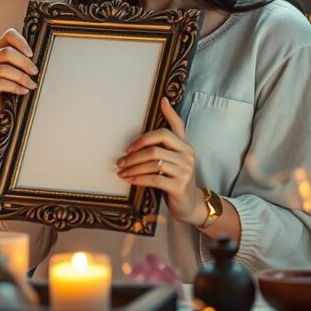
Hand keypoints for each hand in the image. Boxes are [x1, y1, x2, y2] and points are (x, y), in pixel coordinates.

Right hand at [0, 28, 38, 123]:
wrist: (9, 115)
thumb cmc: (19, 90)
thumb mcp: (24, 72)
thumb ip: (28, 61)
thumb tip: (44, 53)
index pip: (8, 35)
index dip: (21, 42)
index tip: (32, 54)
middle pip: (6, 52)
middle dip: (24, 62)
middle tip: (35, 72)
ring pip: (3, 68)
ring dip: (21, 77)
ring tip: (32, 85)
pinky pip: (0, 83)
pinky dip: (15, 87)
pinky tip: (24, 92)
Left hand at [116, 97, 205, 225]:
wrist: (190, 204)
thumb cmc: (176, 178)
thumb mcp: (175, 159)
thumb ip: (168, 142)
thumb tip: (162, 106)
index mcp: (185, 147)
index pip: (171, 129)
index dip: (162, 120)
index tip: (156, 108)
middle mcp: (187, 157)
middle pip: (155, 148)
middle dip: (134, 154)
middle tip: (121, 161)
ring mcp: (185, 171)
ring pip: (153, 164)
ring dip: (133, 168)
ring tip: (122, 171)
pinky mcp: (179, 186)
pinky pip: (154, 179)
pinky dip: (139, 179)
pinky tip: (130, 179)